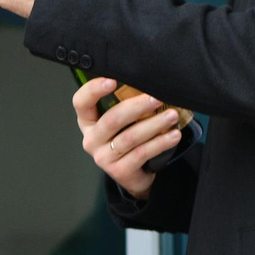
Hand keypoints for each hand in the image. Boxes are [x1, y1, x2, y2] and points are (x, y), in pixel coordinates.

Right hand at [72, 79, 184, 201]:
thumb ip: (125, 103)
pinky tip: (173, 135)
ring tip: (172, 116)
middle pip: (112, 119)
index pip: (81, 102)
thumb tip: (149, 84)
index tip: (112, 80)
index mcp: (88, 121)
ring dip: (154, 124)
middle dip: (137, 106)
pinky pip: (142, 153)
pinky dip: (160, 142)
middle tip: (157, 98)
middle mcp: (92, 139)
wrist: (134, 174)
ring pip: (130, 137)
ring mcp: (103, 157)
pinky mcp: (119, 171)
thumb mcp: (121, 121)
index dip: (93, 90)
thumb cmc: (127, 138)